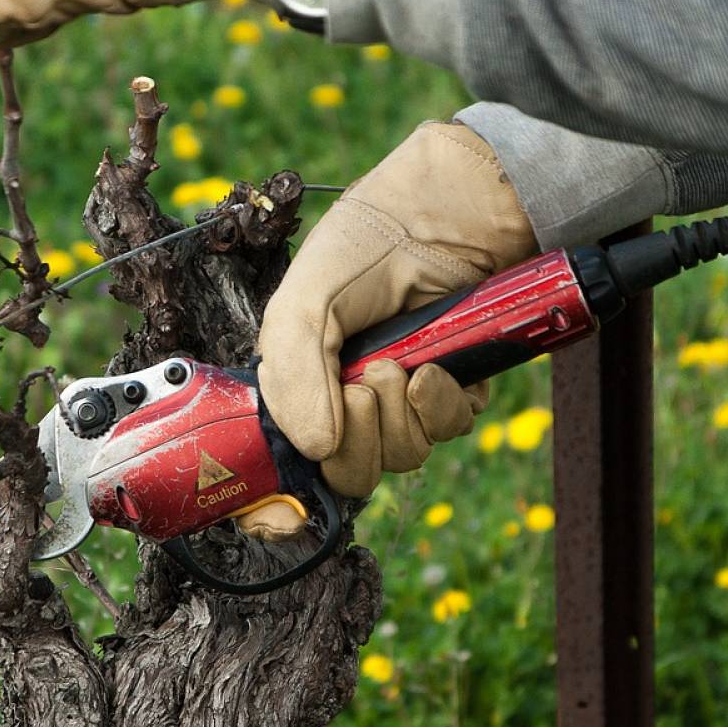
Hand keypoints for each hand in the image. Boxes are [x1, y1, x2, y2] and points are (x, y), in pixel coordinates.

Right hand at [237, 121, 536, 540]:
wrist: (447, 214)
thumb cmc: (366, 245)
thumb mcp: (305, 303)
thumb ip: (294, 375)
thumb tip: (315, 447)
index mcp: (296, 384)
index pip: (284, 465)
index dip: (278, 503)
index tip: (282, 513)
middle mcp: (344, 399)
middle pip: (347, 473)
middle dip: (359, 436)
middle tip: (364, 384)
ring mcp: (399, 399)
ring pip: (400, 457)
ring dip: (401, 415)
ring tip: (400, 362)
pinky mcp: (449, 391)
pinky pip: (447, 430)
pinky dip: (441, 404)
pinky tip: (436, 367)